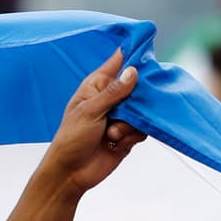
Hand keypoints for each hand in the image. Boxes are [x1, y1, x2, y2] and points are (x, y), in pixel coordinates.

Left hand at [39, 48, 144, 199]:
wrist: (71, 173)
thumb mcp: (90, 111)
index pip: (118, 61)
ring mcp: (121, 115)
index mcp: (97, 85)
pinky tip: (116, 142)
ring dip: (130, 124)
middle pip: (138, 85)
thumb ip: (113, 92)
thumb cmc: (71, 139)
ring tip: (112, 133)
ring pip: (143, 109)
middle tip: (125, 109)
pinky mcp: (128, 133)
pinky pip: (142, 128)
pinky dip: (131, 136)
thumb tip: (133, 72)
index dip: (133, 54)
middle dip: (136, 98)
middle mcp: (111, 98)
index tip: (149, 46)